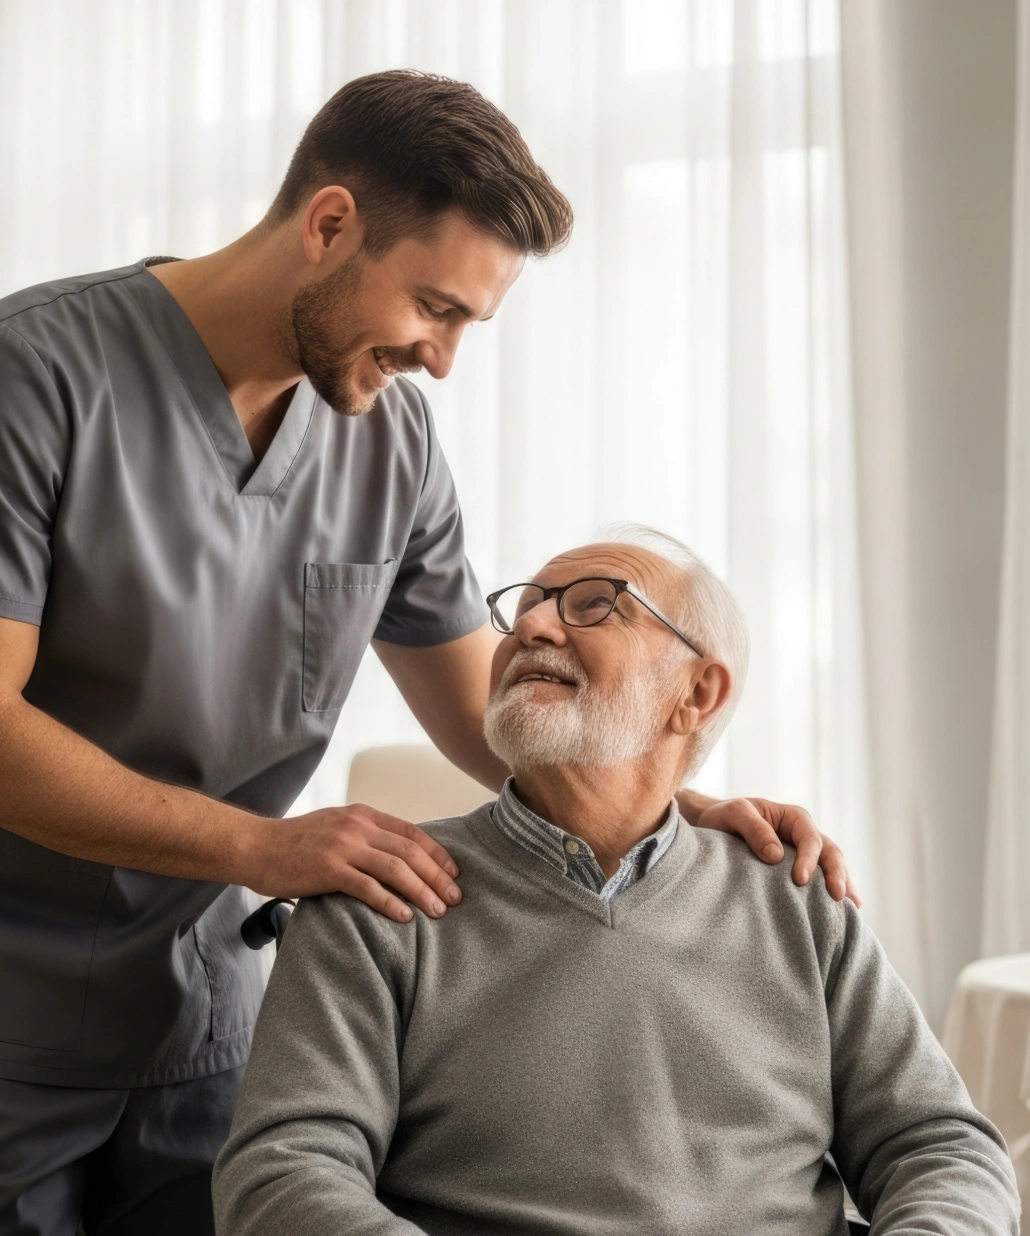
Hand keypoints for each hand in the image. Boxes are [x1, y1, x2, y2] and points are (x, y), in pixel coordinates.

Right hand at [245, 804, 462, 922]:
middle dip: (437, 876)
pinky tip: (404, 916)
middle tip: (454, 898)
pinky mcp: (328, 869)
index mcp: (363, 815)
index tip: (453, 873)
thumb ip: (364, 836)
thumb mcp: (336, 827)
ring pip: (395, 868)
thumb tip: (396, 857)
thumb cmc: (295, 842)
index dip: (436, 853)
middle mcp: (357, 826)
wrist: (255, 846)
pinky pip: (368, 887)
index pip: (411, 832)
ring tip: (437, 910)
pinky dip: (390, 902)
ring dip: (421, 891)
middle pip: (410, 851)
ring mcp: (343, 846)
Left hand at [693, 796, 859, 904]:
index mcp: (793, 818)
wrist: (715, 826)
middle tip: (839, 898)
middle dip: (837, 875)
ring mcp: (805, 855)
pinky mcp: (798, 872)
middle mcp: (804, 836)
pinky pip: (820, 882)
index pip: (810, 839)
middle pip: (830, 853)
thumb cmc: (725, 816)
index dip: (808, 859)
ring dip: (843, 886)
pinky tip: (843, 913)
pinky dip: (831, 895)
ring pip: (831, 868)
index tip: (800, 880)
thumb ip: (753, 829)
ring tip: (852, 909)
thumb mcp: (734, 814)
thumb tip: (776, 856)